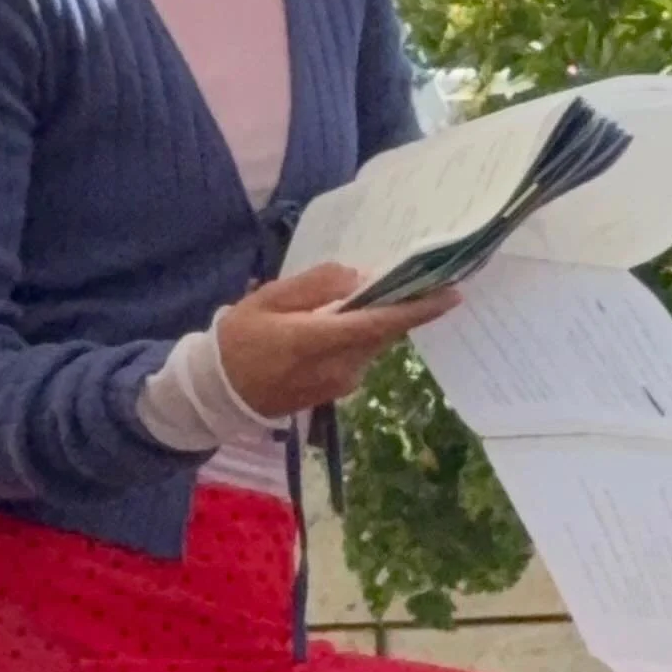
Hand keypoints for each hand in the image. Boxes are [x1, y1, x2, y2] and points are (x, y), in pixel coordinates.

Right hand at [216, 263, 459, 419]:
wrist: (219, 393)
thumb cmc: (238, 340)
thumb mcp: (268, 299)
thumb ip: (314, 286)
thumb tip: (357, 278)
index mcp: (320, 341)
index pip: (381, 323)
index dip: (419, 310)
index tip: (453, 294)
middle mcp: (339, 367)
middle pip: (383, 332)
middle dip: (397, 307)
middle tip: (406, 278)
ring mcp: (341, 383)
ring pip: (371, 344)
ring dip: (371, 322)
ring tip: (349, 301)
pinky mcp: (337, 391)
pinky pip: (358, 356)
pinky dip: (357, 337)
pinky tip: (334, 326)